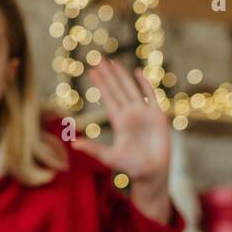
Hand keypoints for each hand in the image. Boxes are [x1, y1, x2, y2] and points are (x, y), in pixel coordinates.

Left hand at [71, 59, 170, 190]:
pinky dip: (145, 84)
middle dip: (108, 74)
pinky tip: (138, 72)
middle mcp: (130, 114)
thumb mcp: (109, 157)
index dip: (100, 84)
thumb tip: (73, 143)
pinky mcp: (158, 116)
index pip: (108, 98)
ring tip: (113, 62)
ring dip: (123, 76)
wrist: (152, 173)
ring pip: (131, 89)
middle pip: (117, 89)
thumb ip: (93, 149)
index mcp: (119, 121)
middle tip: (98, 59)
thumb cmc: (131, 167)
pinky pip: (151, 96)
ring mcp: (144, 113)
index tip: (91, 71)